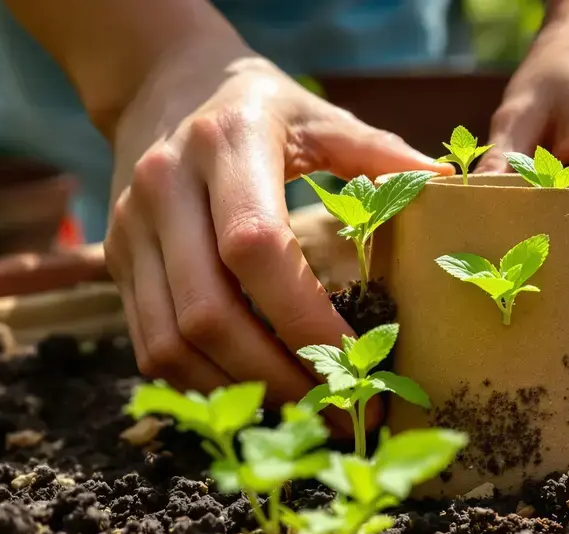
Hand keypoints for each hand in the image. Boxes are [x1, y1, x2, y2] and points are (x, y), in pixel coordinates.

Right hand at [104, 38, 448, 418]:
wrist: (160, 83)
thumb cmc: (257, 106)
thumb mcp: (318, 115)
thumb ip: (379, 153)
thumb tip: (451, 189)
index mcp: (226, 147)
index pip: (255, 249)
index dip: (305, 320)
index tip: (359, 364)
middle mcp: (164, 189)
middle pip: (208, 312)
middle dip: (277, 377)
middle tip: (340, 413)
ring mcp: (130, 231)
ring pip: (171, 341)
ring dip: (240, 391)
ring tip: (305, 416)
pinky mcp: (116, 262)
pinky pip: (150, 345)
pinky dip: (204, 382)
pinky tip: (256, 394)